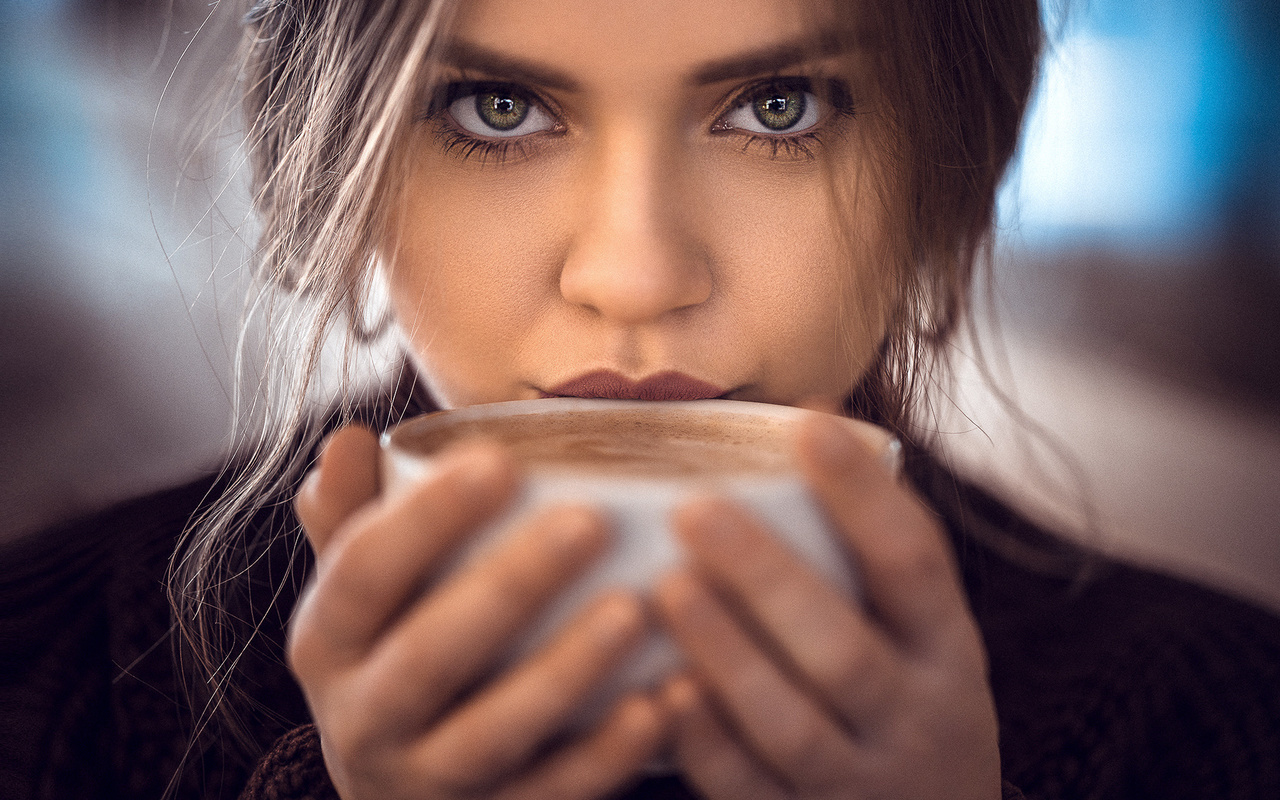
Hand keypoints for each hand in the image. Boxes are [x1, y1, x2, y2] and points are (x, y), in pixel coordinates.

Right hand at [289, 426, 668, 799]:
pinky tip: (663, 702)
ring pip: (493, 732)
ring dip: (566, 670)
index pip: (363, 573)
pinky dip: (609, 754)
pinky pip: (553, 793)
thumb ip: (352, 518)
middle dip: (509, 586)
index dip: (426, 518)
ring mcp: (427, 781)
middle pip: (429, 653)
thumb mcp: (359, 595)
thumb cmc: (394, 655)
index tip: (501, 460)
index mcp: (328, 642)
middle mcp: (363, 718)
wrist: (394, 798)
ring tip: (636, 608)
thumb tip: (347, 438)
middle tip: (590, 523)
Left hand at [655, 412, 999, 799]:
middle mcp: (914, 715)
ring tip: (669, 586)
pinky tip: (664, 692)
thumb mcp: (922, 633)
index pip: (914, 561)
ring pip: (792, 723)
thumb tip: (806, 421)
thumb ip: (873, 554)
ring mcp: (861, 780)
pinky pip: (751, 790)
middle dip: (767, 576)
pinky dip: (707, 744)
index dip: (862, 494)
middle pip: (841, 648)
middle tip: (696, 508)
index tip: (806, 424)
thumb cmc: (908, 699)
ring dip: (728, 654)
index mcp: (946, 648)